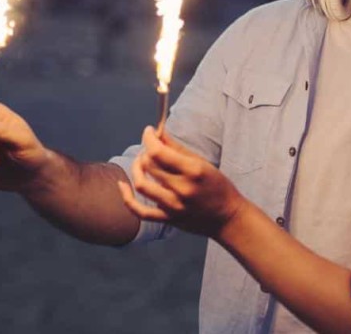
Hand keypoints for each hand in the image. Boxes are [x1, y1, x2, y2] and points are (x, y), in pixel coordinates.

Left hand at [117, 127, 244, 237]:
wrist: (227, 217)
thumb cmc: (218, 187)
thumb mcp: (203, 163)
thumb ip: (178, 148)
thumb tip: (158, 133)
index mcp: (194, 171)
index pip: (159, 151)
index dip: (149, 138)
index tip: (149, 130)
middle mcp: (182, 189)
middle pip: (149, 165)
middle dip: (145, 151)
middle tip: (150, 148)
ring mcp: (174, 206)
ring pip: (142, 184)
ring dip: (137, 169)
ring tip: (141, 163)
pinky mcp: (168, 219)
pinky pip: (140, 211)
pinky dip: (127, 198)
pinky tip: (123, 185)